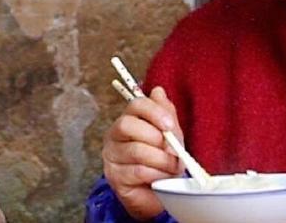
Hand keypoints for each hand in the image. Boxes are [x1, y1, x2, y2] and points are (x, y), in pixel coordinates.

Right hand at [101, 86, 182, 220]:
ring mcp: (111, 156)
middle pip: (128, 125)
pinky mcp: (114, 177)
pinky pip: (138, 171)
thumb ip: (165, 113)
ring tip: (173, 167)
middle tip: (174, 151)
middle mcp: (114, 135)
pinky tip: (163, 178)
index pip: (135, 105)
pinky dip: (156, 174)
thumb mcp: (169, 134)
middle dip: (156, 138)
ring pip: (136, 150)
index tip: (170, 125)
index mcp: (128, 120)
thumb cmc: (161, 161)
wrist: (156, 194)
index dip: (153, 112)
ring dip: (161, 160)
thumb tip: (158, 91)